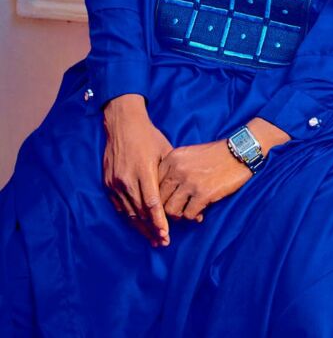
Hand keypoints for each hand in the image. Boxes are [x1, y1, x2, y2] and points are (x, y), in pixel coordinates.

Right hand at [102, 93, 172, 247]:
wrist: (122, 124)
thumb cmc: (148, 136)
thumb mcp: (164, 150)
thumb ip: (172, 173)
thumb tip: (188, 192)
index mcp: (143, 170)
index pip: (152, 203)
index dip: (159, 221)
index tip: (166, 235)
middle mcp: (127, 179)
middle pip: (140, 212)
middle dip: (152, 229)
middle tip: (162, 243)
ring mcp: (115, 183)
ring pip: (129, 212)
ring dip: (141, 228)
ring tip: (152, 239)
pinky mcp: (108, 184)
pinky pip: (119, 206)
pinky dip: (129, 217)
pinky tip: (138, 225)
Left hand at [157, 117, 290, 223]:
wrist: (239, 151)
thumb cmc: (214, 155)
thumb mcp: (189, 155)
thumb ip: (173, 170)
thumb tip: (162, 196)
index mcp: (172, 158)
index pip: (153, 184)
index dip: (157, 198)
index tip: (165, 203)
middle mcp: (177, 169)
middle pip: (159, 199)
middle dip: (167, 209)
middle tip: (178, 211)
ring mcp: (190, 181)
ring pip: (171, 210)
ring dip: (180, 214)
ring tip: (189, 211)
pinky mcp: (203, 193)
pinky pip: (189, 214)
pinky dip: (194, 215)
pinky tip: (202, 211)